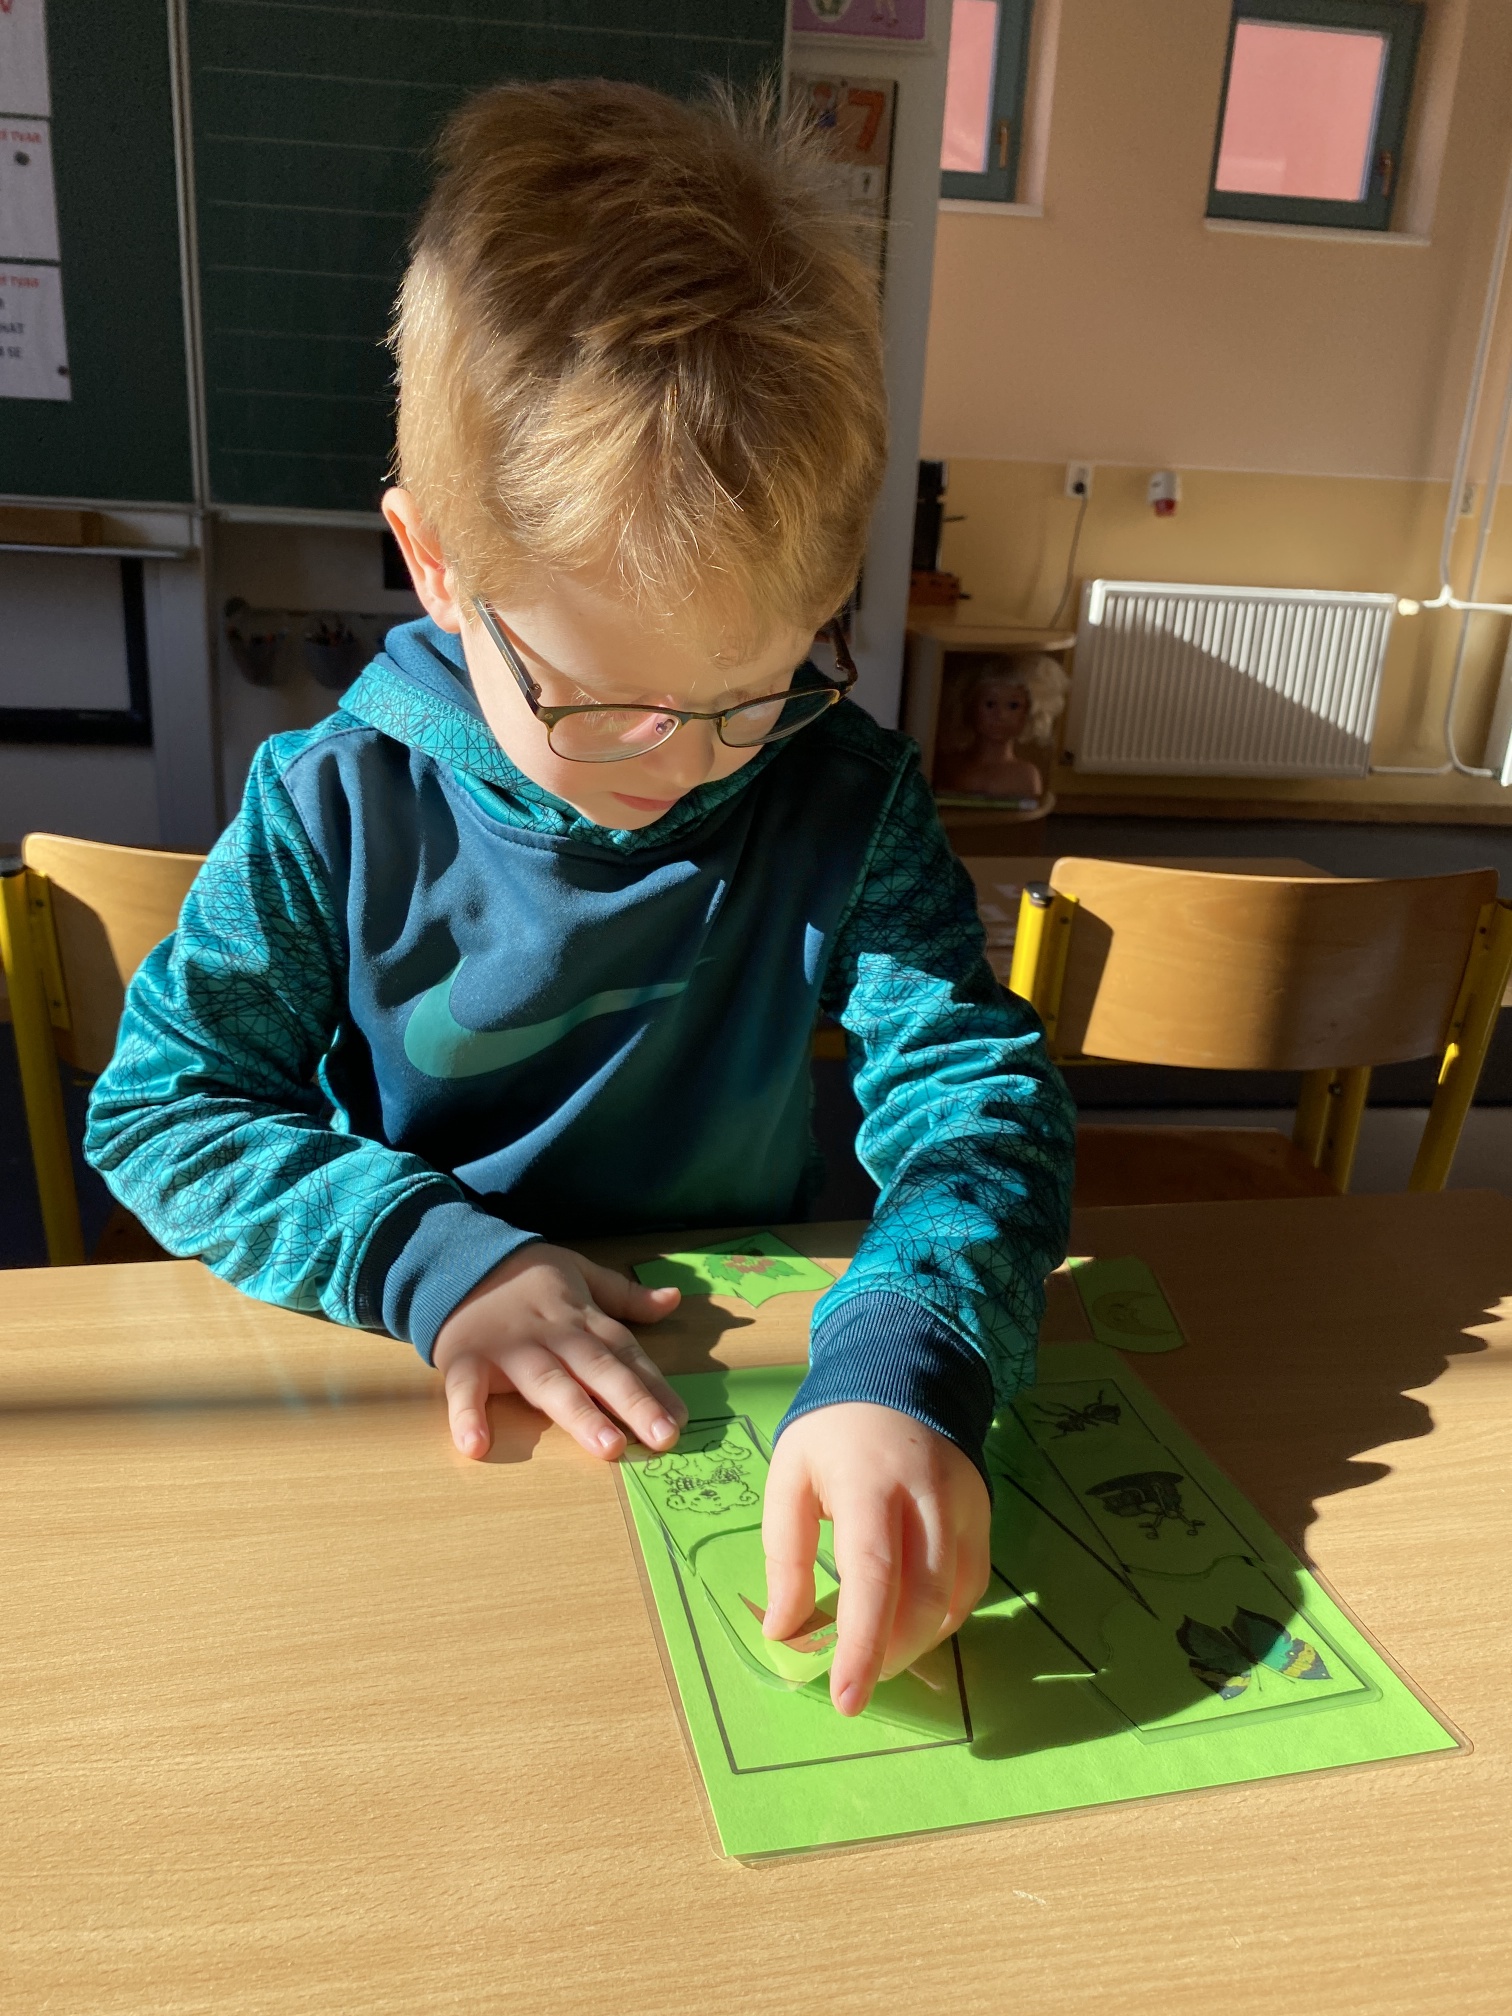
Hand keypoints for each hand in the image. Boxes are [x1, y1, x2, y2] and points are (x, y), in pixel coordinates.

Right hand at [432, 1243, 684, 1461]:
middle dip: (633, 1402)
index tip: (681, 1417)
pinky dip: (467, 1415)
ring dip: (579, 1414)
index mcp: (581, 1318)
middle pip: (599, 1369)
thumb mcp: (579, 1273)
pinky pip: (466, 1390)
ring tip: (609, 1447)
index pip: (625, 1352)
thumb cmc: (525, 1277)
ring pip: (549, 1383)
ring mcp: (509, 1349)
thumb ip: (624, 1295)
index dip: (654, 1385)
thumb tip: (674, 1300)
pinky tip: (476, 1445)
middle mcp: (552, 1335)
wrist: (457, 1258)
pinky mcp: (465, 1359)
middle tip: (664, 1437)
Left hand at [761, 1403, 989, 1716]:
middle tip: (855, 1680)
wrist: (900, 1370)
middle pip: (922, 1598)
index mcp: (868, 1482)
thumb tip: (784, 1632)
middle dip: (889, 1654)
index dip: (862, 1643)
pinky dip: (943, 1618)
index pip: (873, 1575)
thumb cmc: (833, 1430)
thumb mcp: (789, 1476)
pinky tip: (911, 1626)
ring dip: (915, 1643)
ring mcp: (964, 1504)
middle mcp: (927, 1495)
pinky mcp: (983, 1512)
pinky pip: (971, 1584)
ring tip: (878, 1655)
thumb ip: (785, 1555)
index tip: (847, 1697)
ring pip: (952, 1599)